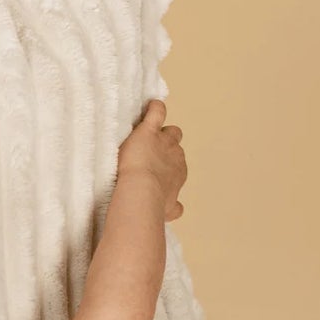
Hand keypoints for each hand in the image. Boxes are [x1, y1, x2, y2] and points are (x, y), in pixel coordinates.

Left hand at [117, 99, 186, 219]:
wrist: (141, 194)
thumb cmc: (149, 205)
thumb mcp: (166, 209)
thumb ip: (171, 208)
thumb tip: (177, 212)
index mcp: (178, 175)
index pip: (176, 166)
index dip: (166, 167)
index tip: (155, 173)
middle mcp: (176, 158)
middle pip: (175, 147)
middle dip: (165, 148)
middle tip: (148, 154)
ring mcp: (164, 143)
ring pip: (170, 131)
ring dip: (161, 131)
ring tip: (148, 132)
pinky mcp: (149, 132)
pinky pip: (156, 113)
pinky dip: (154, 109)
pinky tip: (150, 107)